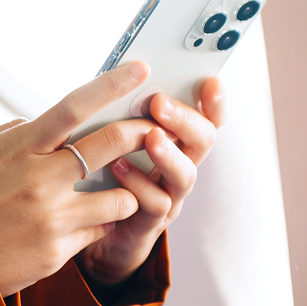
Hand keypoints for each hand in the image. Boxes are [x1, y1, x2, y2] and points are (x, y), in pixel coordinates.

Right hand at [0, 61, 158, 296]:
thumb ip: (15, 136)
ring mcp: (52, 217)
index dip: (113, 84)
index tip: (140, 69)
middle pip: (112, 144)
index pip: (76, 106)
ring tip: (115, 192)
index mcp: (20, 147)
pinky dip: (99, 225)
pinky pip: (99, 232)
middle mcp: (40, 179)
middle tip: (154, 130)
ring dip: (126, 191)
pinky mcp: (58, 251)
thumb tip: (41, 122)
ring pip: (120, 196)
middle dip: (142, 133)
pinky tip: (82, 225)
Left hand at [76, 76, 225, 285]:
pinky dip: (138, 184)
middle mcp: (178, 168)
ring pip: (185, 175)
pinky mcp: (148, 222)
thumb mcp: (115, 140)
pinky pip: (154, 204)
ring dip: (169, 153)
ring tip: (151, 136)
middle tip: (159, 102)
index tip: (210, 81)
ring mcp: (168, 196)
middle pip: (202, 141)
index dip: (213, 102)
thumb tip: (119, 75)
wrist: (93, 230)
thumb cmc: (105, 177)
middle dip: (185, 119)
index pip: (205, 118)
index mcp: (175, 143)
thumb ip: (124, 115)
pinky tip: (119, 168)